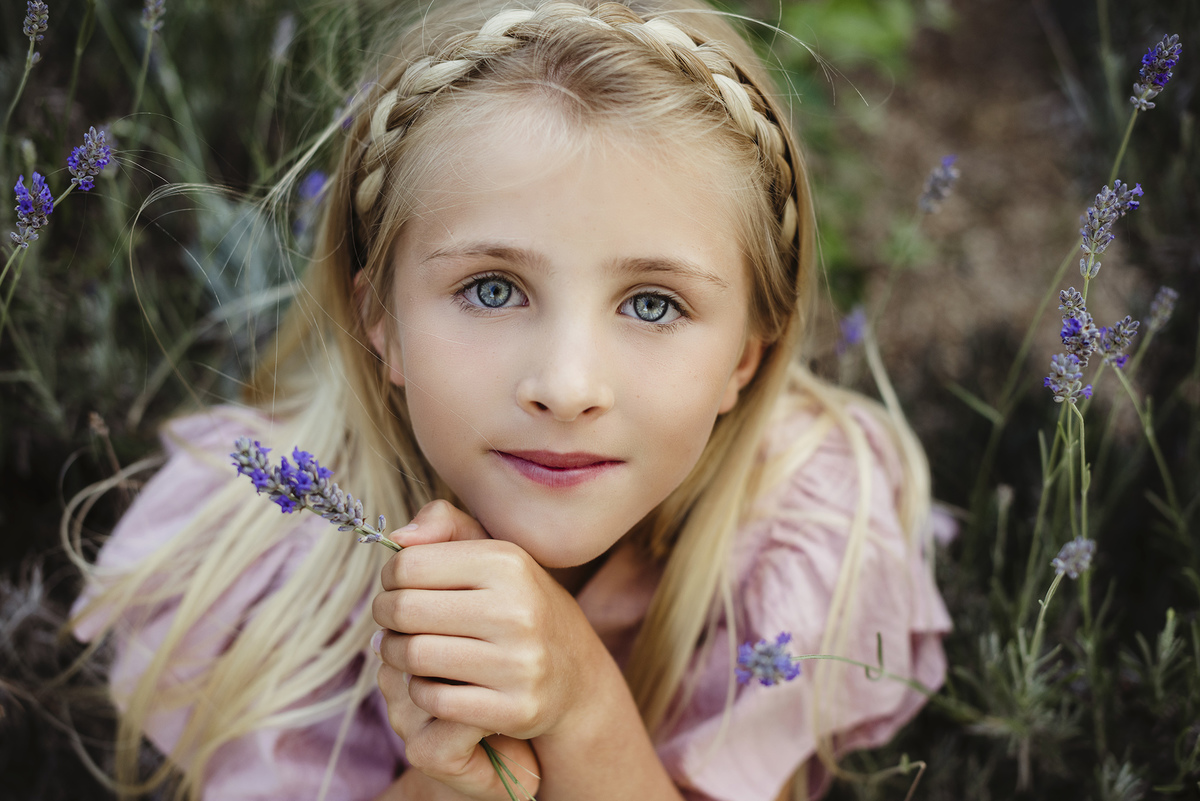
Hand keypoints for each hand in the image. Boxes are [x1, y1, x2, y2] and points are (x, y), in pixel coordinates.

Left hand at [372, 501, 604, 797]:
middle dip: (384, 617)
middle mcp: (517, 609)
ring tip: (401, 649)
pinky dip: (419, 691)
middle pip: (404, 610)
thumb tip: (399, 538)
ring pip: (414, 656)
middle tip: (390, 623)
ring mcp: (519, 662)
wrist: (578, 676)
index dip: (390, 578)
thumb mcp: (495, 554)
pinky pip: (434, 700)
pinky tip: (427, 681)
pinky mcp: (516, 708)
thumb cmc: (520, 606)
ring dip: (394, 654)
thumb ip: (446, 524)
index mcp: (507, 562)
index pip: (409, 565)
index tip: (396, 588)